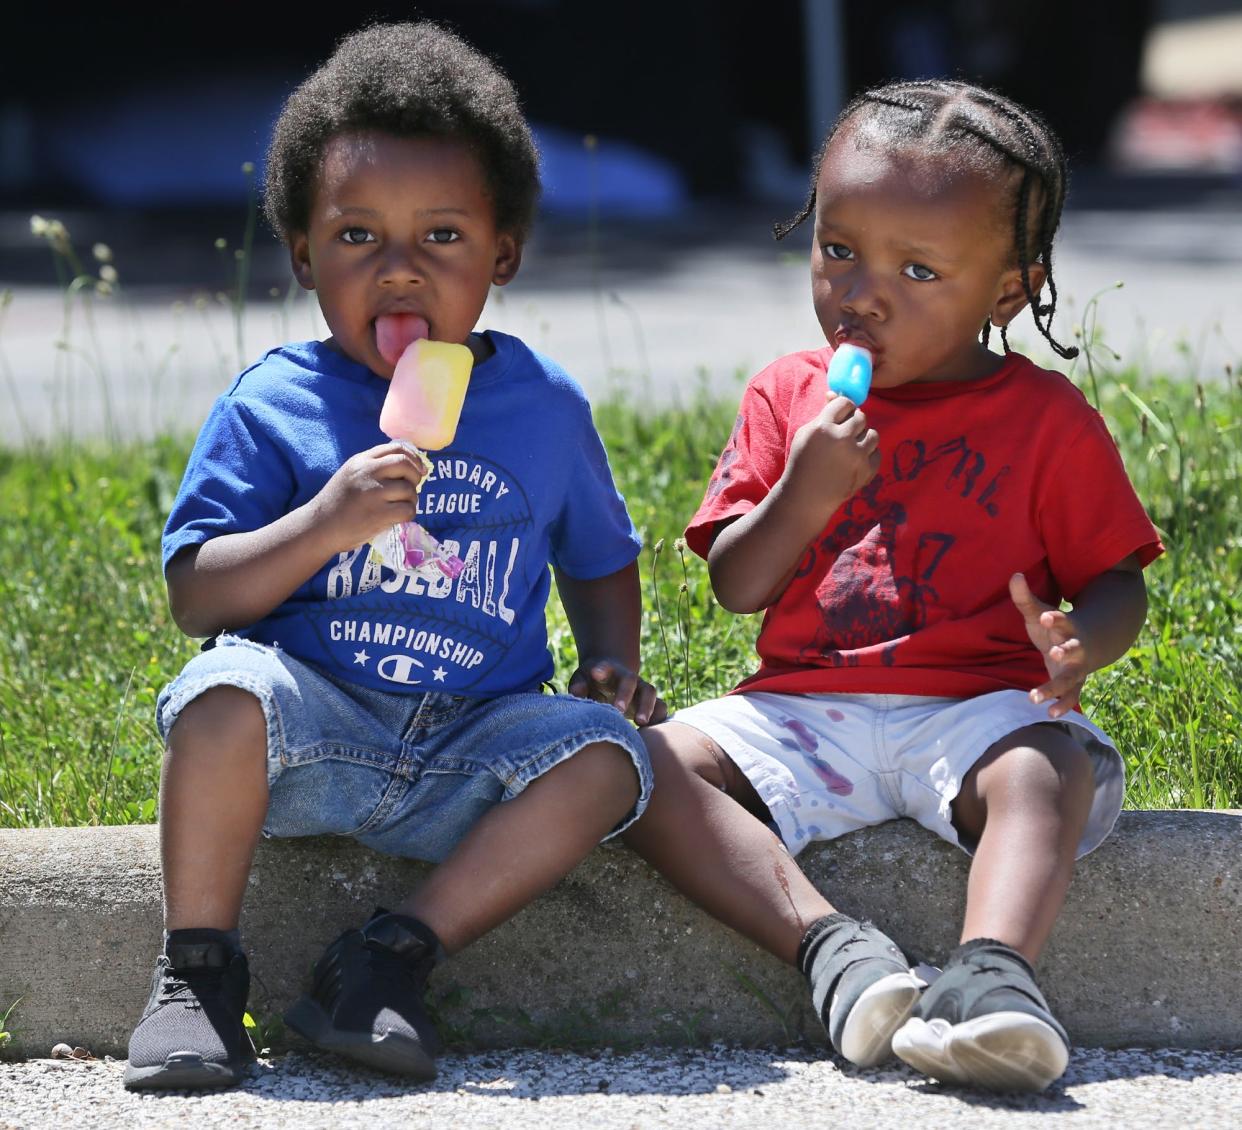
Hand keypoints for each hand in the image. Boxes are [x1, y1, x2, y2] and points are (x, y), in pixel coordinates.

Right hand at [312, 442, 427, 552]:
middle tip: (411, 488)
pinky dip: (408, 514)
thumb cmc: (337, 503)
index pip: (396, 448)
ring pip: (409, 489)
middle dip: (415, 476)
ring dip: (411, 499)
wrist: (318, 527)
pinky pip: (408, 510)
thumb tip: (408, 464)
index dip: (413, 458)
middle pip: (405, 464)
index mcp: (361, 461)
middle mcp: (368, 472)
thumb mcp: (350, 474)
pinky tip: (398, 517)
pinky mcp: (379, 514)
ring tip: (400, 506)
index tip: (418, 469)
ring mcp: (374, 492)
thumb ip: (373, 466)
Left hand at [568, 658, 667, 725]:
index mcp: (608, 671)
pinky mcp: (650, 702)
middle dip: (625, 695)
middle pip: (630, 681)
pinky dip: (660, 716)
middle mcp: (628, 678)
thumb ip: (578, 685)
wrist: (610, 678)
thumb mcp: (582, 679)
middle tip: (618, 710)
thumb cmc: (592, 682)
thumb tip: (575, 692)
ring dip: (647, 706)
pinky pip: (661, 707)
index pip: (606, 667)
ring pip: (649, 692)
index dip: (602, 670)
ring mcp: (641, 689)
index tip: (596, 674)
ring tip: (641, 722)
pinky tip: (654, 730)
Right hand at [783, 393, 879, 517]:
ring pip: (873, 434)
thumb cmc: (803, 463)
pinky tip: (855, 462)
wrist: (807, 497)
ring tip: (851, 448)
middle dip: (854, 423)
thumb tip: (835, 394)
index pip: (844, 403)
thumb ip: (823, 414)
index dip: (843, 408)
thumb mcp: (805, 434)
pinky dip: (868, 456)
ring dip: (863, 438)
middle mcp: (842, 439)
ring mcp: (856, 456)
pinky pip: (877, 453)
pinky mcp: (866, 471)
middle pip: (861, 417)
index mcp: (823, 427)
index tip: (840, 416)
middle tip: (844, 434)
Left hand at [1009, 573, 1089, 718]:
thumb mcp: (1040, 612)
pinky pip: (1071, 696)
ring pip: (1069, 679)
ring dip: (1054, 687)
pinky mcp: (1074, 683)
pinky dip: (1062, 705)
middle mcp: (1075, 648)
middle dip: (1065, 650)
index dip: (1054, 618)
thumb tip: (1014, 574)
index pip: (1061, 620)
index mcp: (1067, 627)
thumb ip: (1025, 598)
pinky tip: (1049, 714)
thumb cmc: (1056, 627)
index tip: (1045, 615)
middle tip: (1054, 652)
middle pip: (1072, 649)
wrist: (1090, 644)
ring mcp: (1077, 667)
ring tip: (1034, 697)